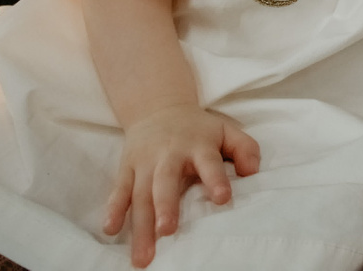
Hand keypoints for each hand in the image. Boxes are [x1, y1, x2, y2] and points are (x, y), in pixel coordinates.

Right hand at [103, 105, 258, 267]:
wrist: (158, 108)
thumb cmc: (198, 129)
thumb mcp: (226, 130)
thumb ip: (245, 148)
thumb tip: (252, 172)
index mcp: (198, 146)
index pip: (209, 162)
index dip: (216, 179)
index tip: (222, 198)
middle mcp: (169, 156)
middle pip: (165, 182)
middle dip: (166, 206)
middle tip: (167, 231)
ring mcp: (145, 164)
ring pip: (140, 195)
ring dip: (140, 224)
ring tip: (144, 254)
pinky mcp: (126, 169)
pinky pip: (118, 191)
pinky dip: (113, 210)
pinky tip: (110, 230)